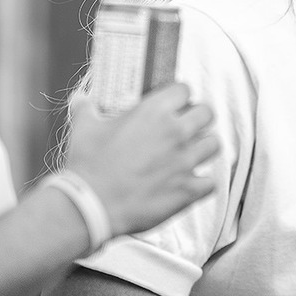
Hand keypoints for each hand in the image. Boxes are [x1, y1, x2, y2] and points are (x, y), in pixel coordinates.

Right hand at [61, 83, 218, 236]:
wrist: (92, 206)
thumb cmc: (88, 166)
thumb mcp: (84, 128)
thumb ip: (87, 109)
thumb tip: (82, 100)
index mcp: (153, 111)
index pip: (184, 90)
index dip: (180, 96)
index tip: (174, 104)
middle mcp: (175, 132)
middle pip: (207, 113)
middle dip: (199, 118)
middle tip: (188, 127)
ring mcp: (185, 161)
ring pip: (214, 144)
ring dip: (204, 148)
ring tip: (192, 154)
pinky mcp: (188, 189)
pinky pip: (211, 182)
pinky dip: (203, 183)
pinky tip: (190, 184)